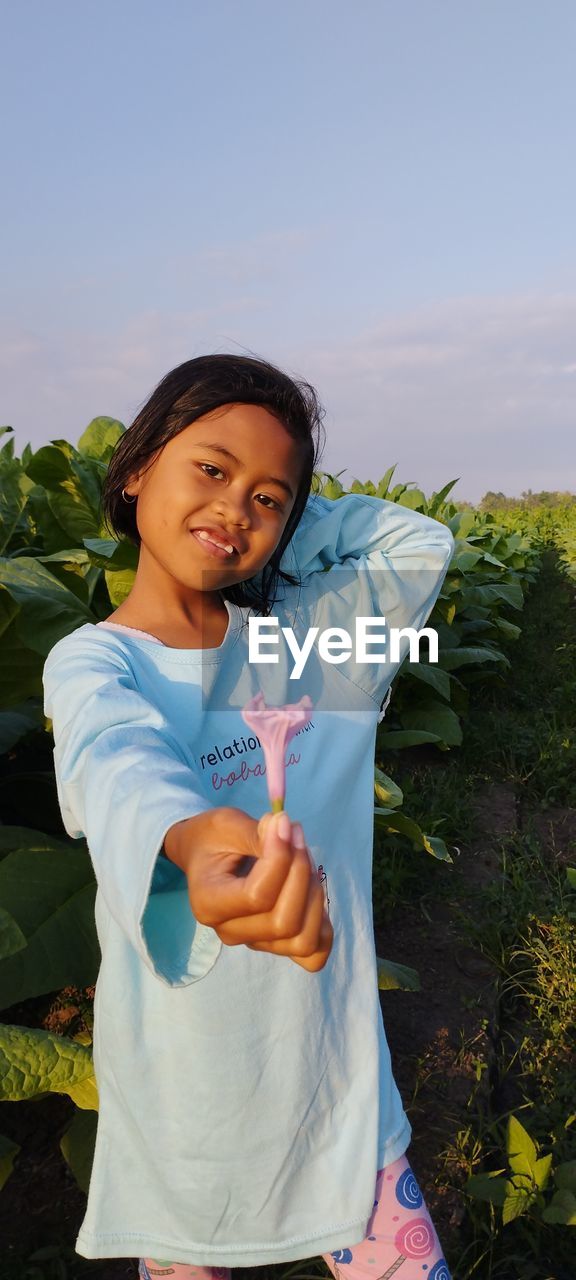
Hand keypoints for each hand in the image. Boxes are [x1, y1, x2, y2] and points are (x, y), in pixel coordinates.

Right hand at [164, 807, 332, 971]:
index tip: (283, 823)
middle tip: (296, 836)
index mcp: (209, 904)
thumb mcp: (227, 824)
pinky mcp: (275, 943)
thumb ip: (258, 832)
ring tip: (305, 861)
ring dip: (314, 897)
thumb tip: (287, 830)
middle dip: (301, 874)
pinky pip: (312, 954)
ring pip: (303, 941)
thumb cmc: (212, 838)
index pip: (257, 896)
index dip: (281, 858)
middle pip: (284, 922)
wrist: (204, 855)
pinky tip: (311, 892)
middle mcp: (230, 931)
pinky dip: (322, 926)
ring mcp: (254, 942)